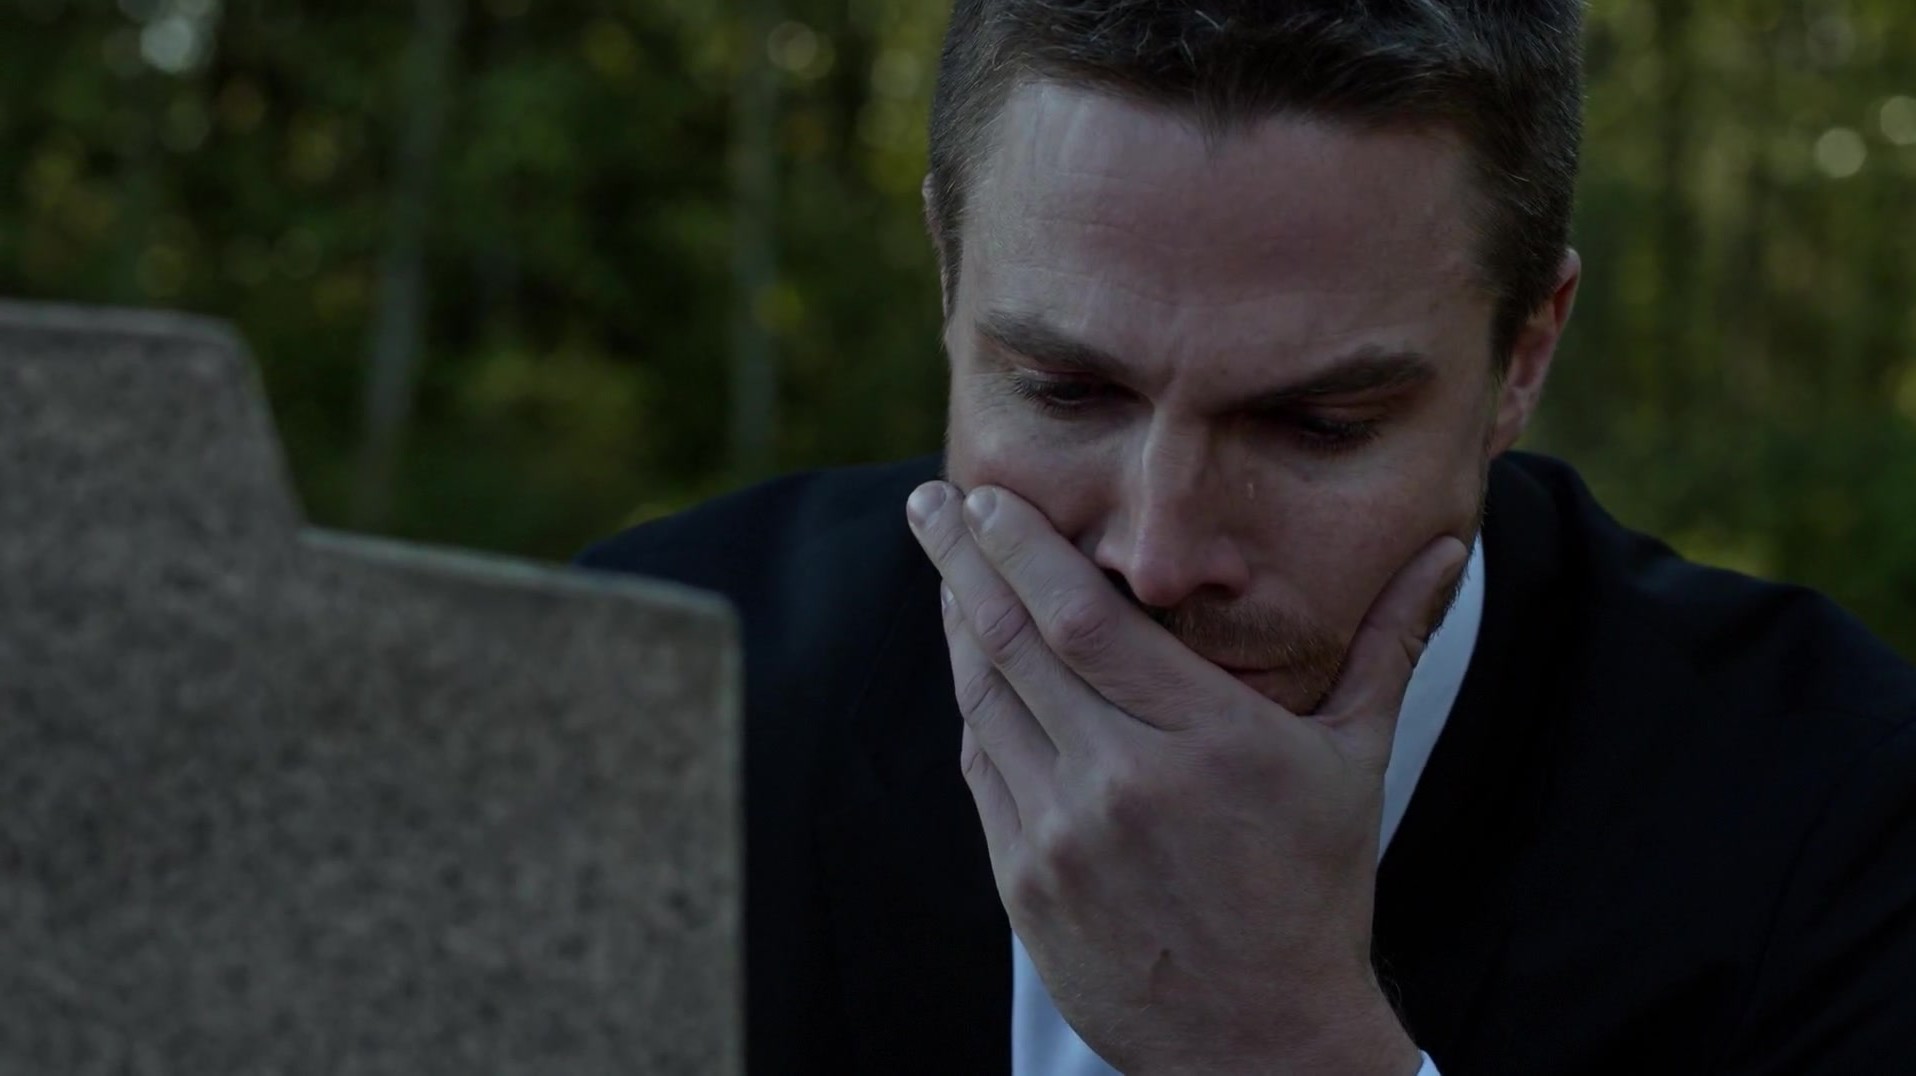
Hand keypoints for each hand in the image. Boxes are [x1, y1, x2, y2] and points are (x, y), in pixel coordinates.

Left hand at [906, 480, 1464, 1075]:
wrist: (1261, 1042)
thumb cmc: (1316, 890)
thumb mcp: (1354, 762)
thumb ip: (1388, 644)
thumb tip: (1446, 549)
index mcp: (1207, 739)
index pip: (1083, 616)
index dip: (1023, 547)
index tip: (989, 496)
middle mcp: (1123, 780)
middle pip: (1013, 642)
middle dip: (961, 559)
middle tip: (931, 502)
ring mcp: (1063, 835)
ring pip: (983, 701)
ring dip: (958, 625)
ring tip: (946, 568)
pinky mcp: (1024, 883)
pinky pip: (981, 768)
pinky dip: (973, 707)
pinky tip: (973, 665)